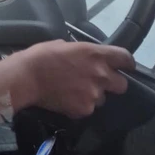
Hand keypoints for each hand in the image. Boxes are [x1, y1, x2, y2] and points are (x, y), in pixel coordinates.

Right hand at [12, 40, 134, 117]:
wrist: (27, 77)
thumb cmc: (42, 55)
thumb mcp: (66, 45)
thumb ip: (83, 53)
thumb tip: (87, 57)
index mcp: (95, 54)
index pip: (125, 58)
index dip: (127, 63)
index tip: (125, 66)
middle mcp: (100, 75)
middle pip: (122, 84)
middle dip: (113, 83)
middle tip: (98, 81)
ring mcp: (93, 94)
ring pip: (103, 98)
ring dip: (93, 95)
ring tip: (74, 90)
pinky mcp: (84, 110)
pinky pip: (88, 108)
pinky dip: (80, 105)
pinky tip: (67, 98)